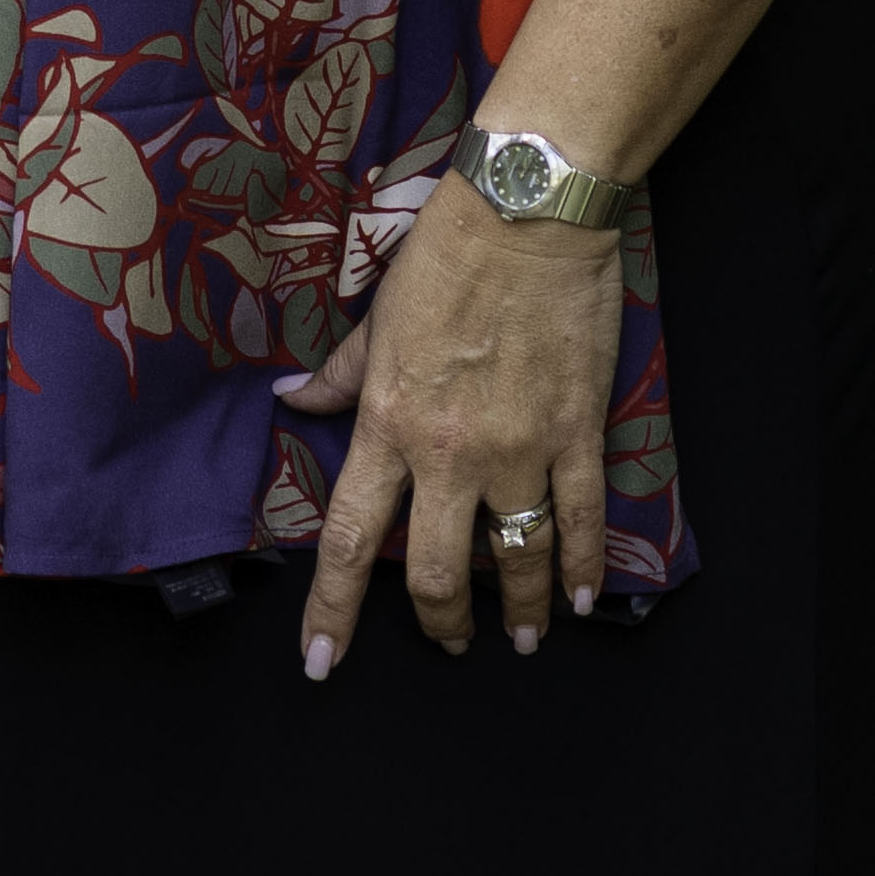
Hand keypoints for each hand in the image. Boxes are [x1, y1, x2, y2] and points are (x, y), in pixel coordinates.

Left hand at [277, 184, 622, 674]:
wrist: (525, 212)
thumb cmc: (443, 258)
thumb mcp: (375, 320)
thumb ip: (338, 376)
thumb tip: (292, 402)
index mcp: (389, 425)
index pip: (348, 538)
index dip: (331, 611)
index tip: (321, 664)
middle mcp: (449, 453)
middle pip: (434, 571)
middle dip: (438, 623)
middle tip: (448, 643)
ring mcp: (519, 448)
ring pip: (514, 559)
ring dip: (516, 610)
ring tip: (520, 637)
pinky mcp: (576, 433)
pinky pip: (581, 519)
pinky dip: (582, 568)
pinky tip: (581, 598)